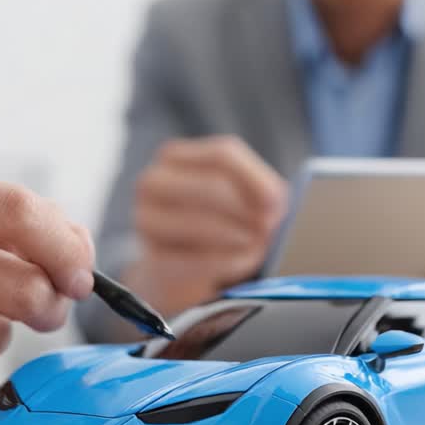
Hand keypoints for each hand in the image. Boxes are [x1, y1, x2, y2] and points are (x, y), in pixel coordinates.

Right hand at [122, 135, 286, 320]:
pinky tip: (243, 261)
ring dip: (239, 237)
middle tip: (270, 227)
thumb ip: (259, 194)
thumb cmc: (214, 224)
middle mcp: (153, 183)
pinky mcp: (153, 260)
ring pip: (199, 223)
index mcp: (175, 157)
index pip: (221, 154)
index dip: (255, 178)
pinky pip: (196, 260)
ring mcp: (146, 221)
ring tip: (258, 246)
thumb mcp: (237, 200)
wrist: (178, 270)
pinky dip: (228, 262)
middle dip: (247, 210)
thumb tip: (278, 204)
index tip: (278, 200)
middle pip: (210, 187)